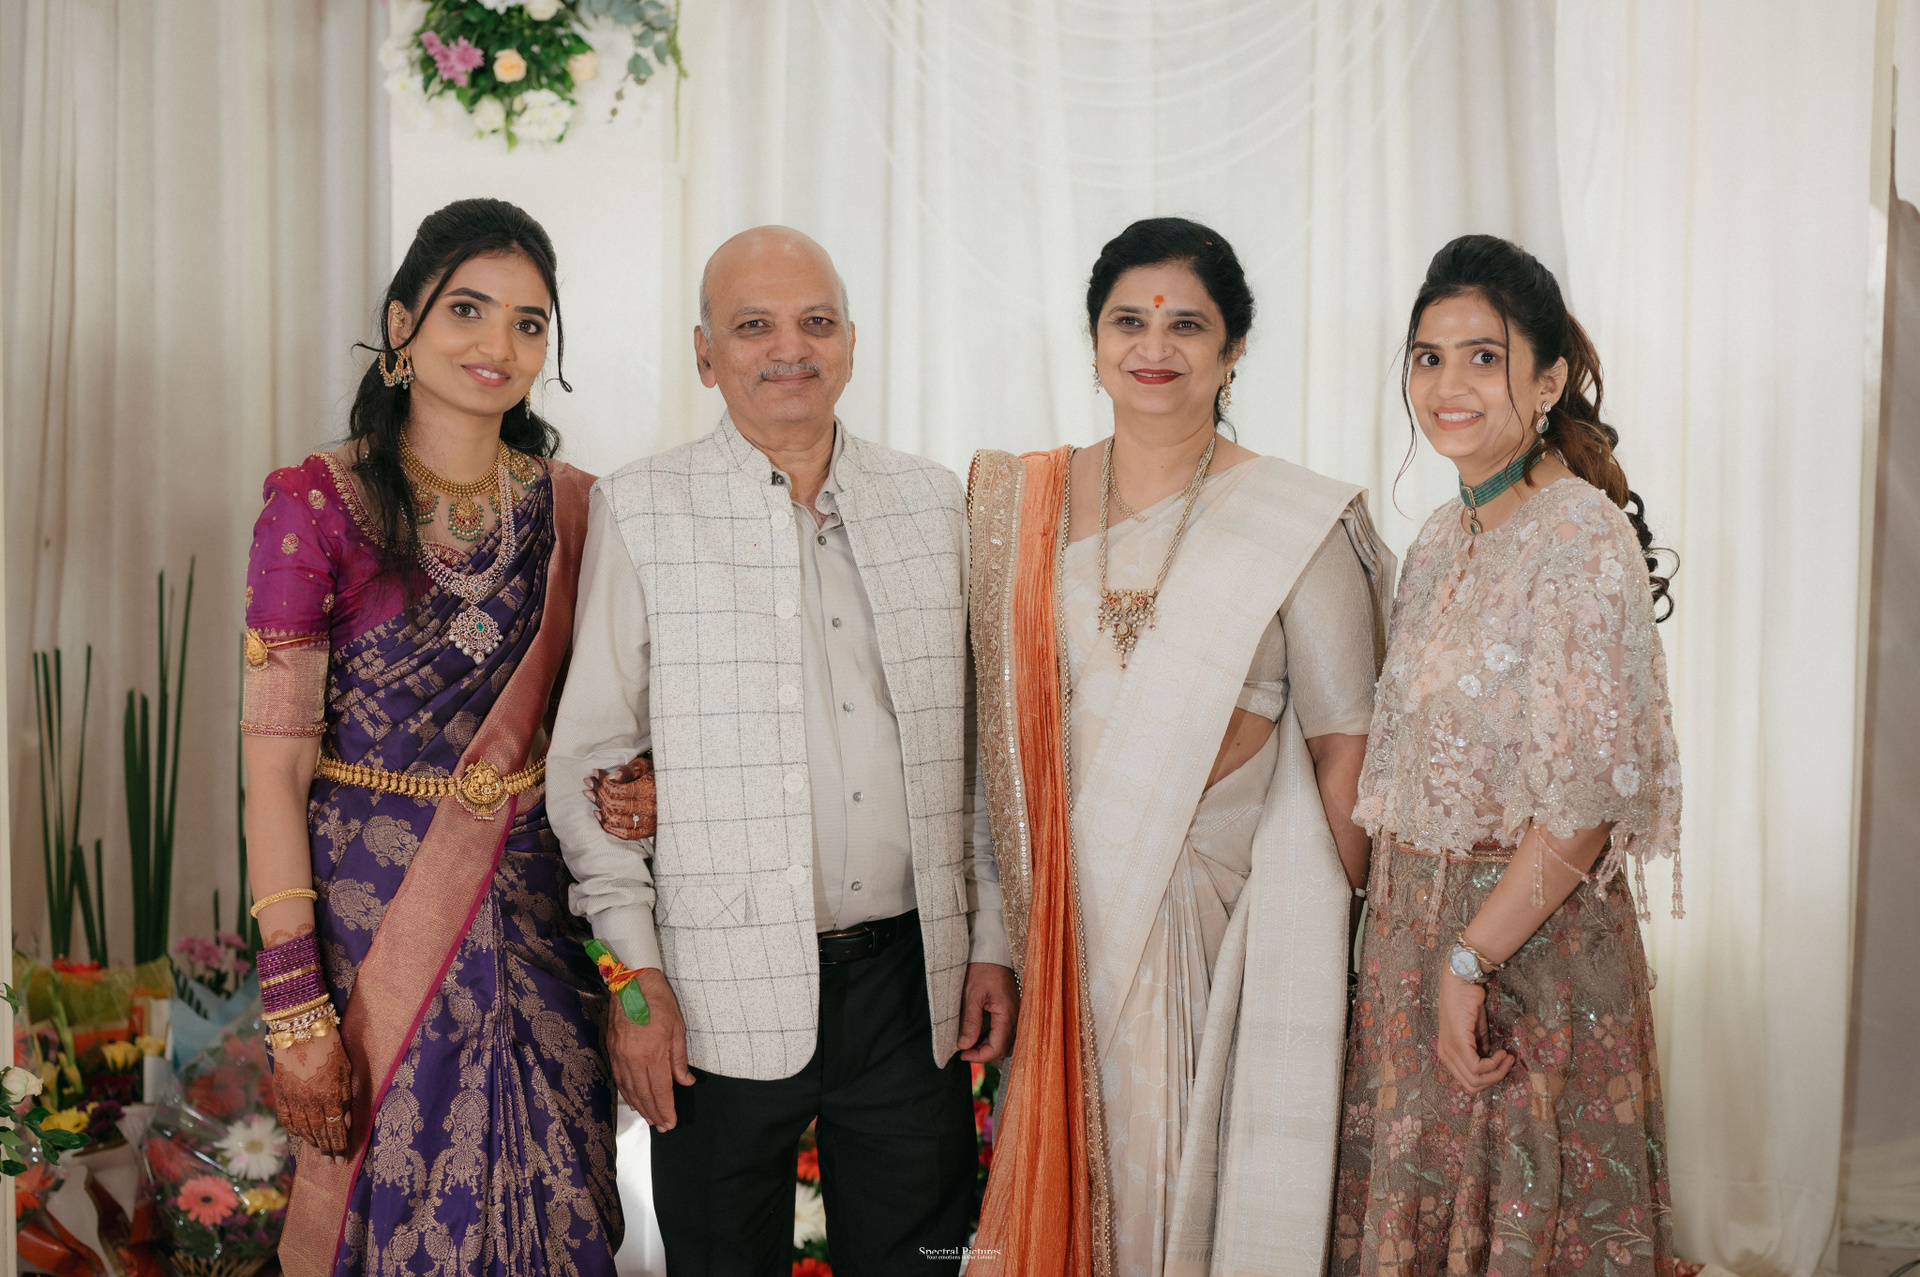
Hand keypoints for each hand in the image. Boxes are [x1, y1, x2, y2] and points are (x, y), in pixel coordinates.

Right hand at [271, 1029, 353, 1159]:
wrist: (300, 1027)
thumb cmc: (331, 1045)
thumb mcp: (346, 1069)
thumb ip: (345, 1096)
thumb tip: (344, 1122)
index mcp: (329, 1094)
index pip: (335, 1128)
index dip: (339, 1145)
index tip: (342, 1159)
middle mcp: (308, 1101)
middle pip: (318, 1132)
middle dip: (326, 1149)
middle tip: (331, 1162)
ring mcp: (291, 1098)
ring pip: (301, 1128)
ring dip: (311, 1142)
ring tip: (319, 1152)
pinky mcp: (279, 1092)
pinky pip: (285, 1118)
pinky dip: (293, 1130)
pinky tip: (300, 1136)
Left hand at [587, 755, 655, 840]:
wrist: (676, 792)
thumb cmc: (656, 776)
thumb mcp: (645, 766)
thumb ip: (629, 770)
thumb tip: (612, 777)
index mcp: (650, 789)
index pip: (618, 790)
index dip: (604, 783)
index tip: (598, 774)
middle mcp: (650, 808)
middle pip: (614, 805)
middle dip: (599, 793)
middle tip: (591, 783)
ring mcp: (648, 822)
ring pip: (615, 820)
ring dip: (599, 807)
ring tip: (592, 795)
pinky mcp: (646, 832)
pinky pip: (623, 834)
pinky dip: (607, 825)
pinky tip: (599, 814)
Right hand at [607, 968, 693, 1129]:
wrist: (632, 983)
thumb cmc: (659, 1002)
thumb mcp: (677, 1029)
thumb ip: (679, 1059)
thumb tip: (685, 1082)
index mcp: (652, 1053)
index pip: (660, 1090)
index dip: (666, 1108)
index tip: (671, 1122)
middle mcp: (633, 1059)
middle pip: (644, 1094)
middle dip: (654, 1113)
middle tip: (662, 1126)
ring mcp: (620, 1056)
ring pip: (630, 1089)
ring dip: (640, 1107)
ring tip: (650, 1119)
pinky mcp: (612, 1050)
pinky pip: (619, 1079)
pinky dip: (627, 1093)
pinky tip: (634, 1101)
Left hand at [957, 962, 1018, 1062]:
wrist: (992, 951)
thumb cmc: (982, 969)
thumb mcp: (971, 995)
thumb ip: (970, 1021)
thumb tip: (964, 1045)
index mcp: (1007, 1014)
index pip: (997, 1047)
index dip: (980, 1056)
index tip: (962, 1054)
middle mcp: (1014, 1017)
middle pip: (1002, 1047)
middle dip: (982, 1053)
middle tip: (963, 1050)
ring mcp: (1013, 1013)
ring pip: (1003, 1040)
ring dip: (986, 1045)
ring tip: (967, 1042)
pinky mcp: (1009, 1009)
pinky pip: (1003, 1030)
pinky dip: (990, 1036)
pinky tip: (976, 1033)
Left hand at [1435, 971, 1512, 1093]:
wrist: (1461, 982)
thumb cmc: (1467, 1003)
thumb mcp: (1476, 1032)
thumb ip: (1481, 1049)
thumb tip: (1491, 1063)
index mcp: (1447, 1054)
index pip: (1467, 1082)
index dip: (1489, 1078)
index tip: (1503, 1064)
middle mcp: (1445, 1055)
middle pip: (1471, 1086)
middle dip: (1495, 1078)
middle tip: (1508, 1062)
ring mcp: (1449, 1050)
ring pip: (1475, 1080)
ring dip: (1497, 1071)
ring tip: (1506, 1057)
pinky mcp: (1457, 1044)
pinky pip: (1477, 1067)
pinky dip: (1494, 1063)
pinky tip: (1502, 1052)